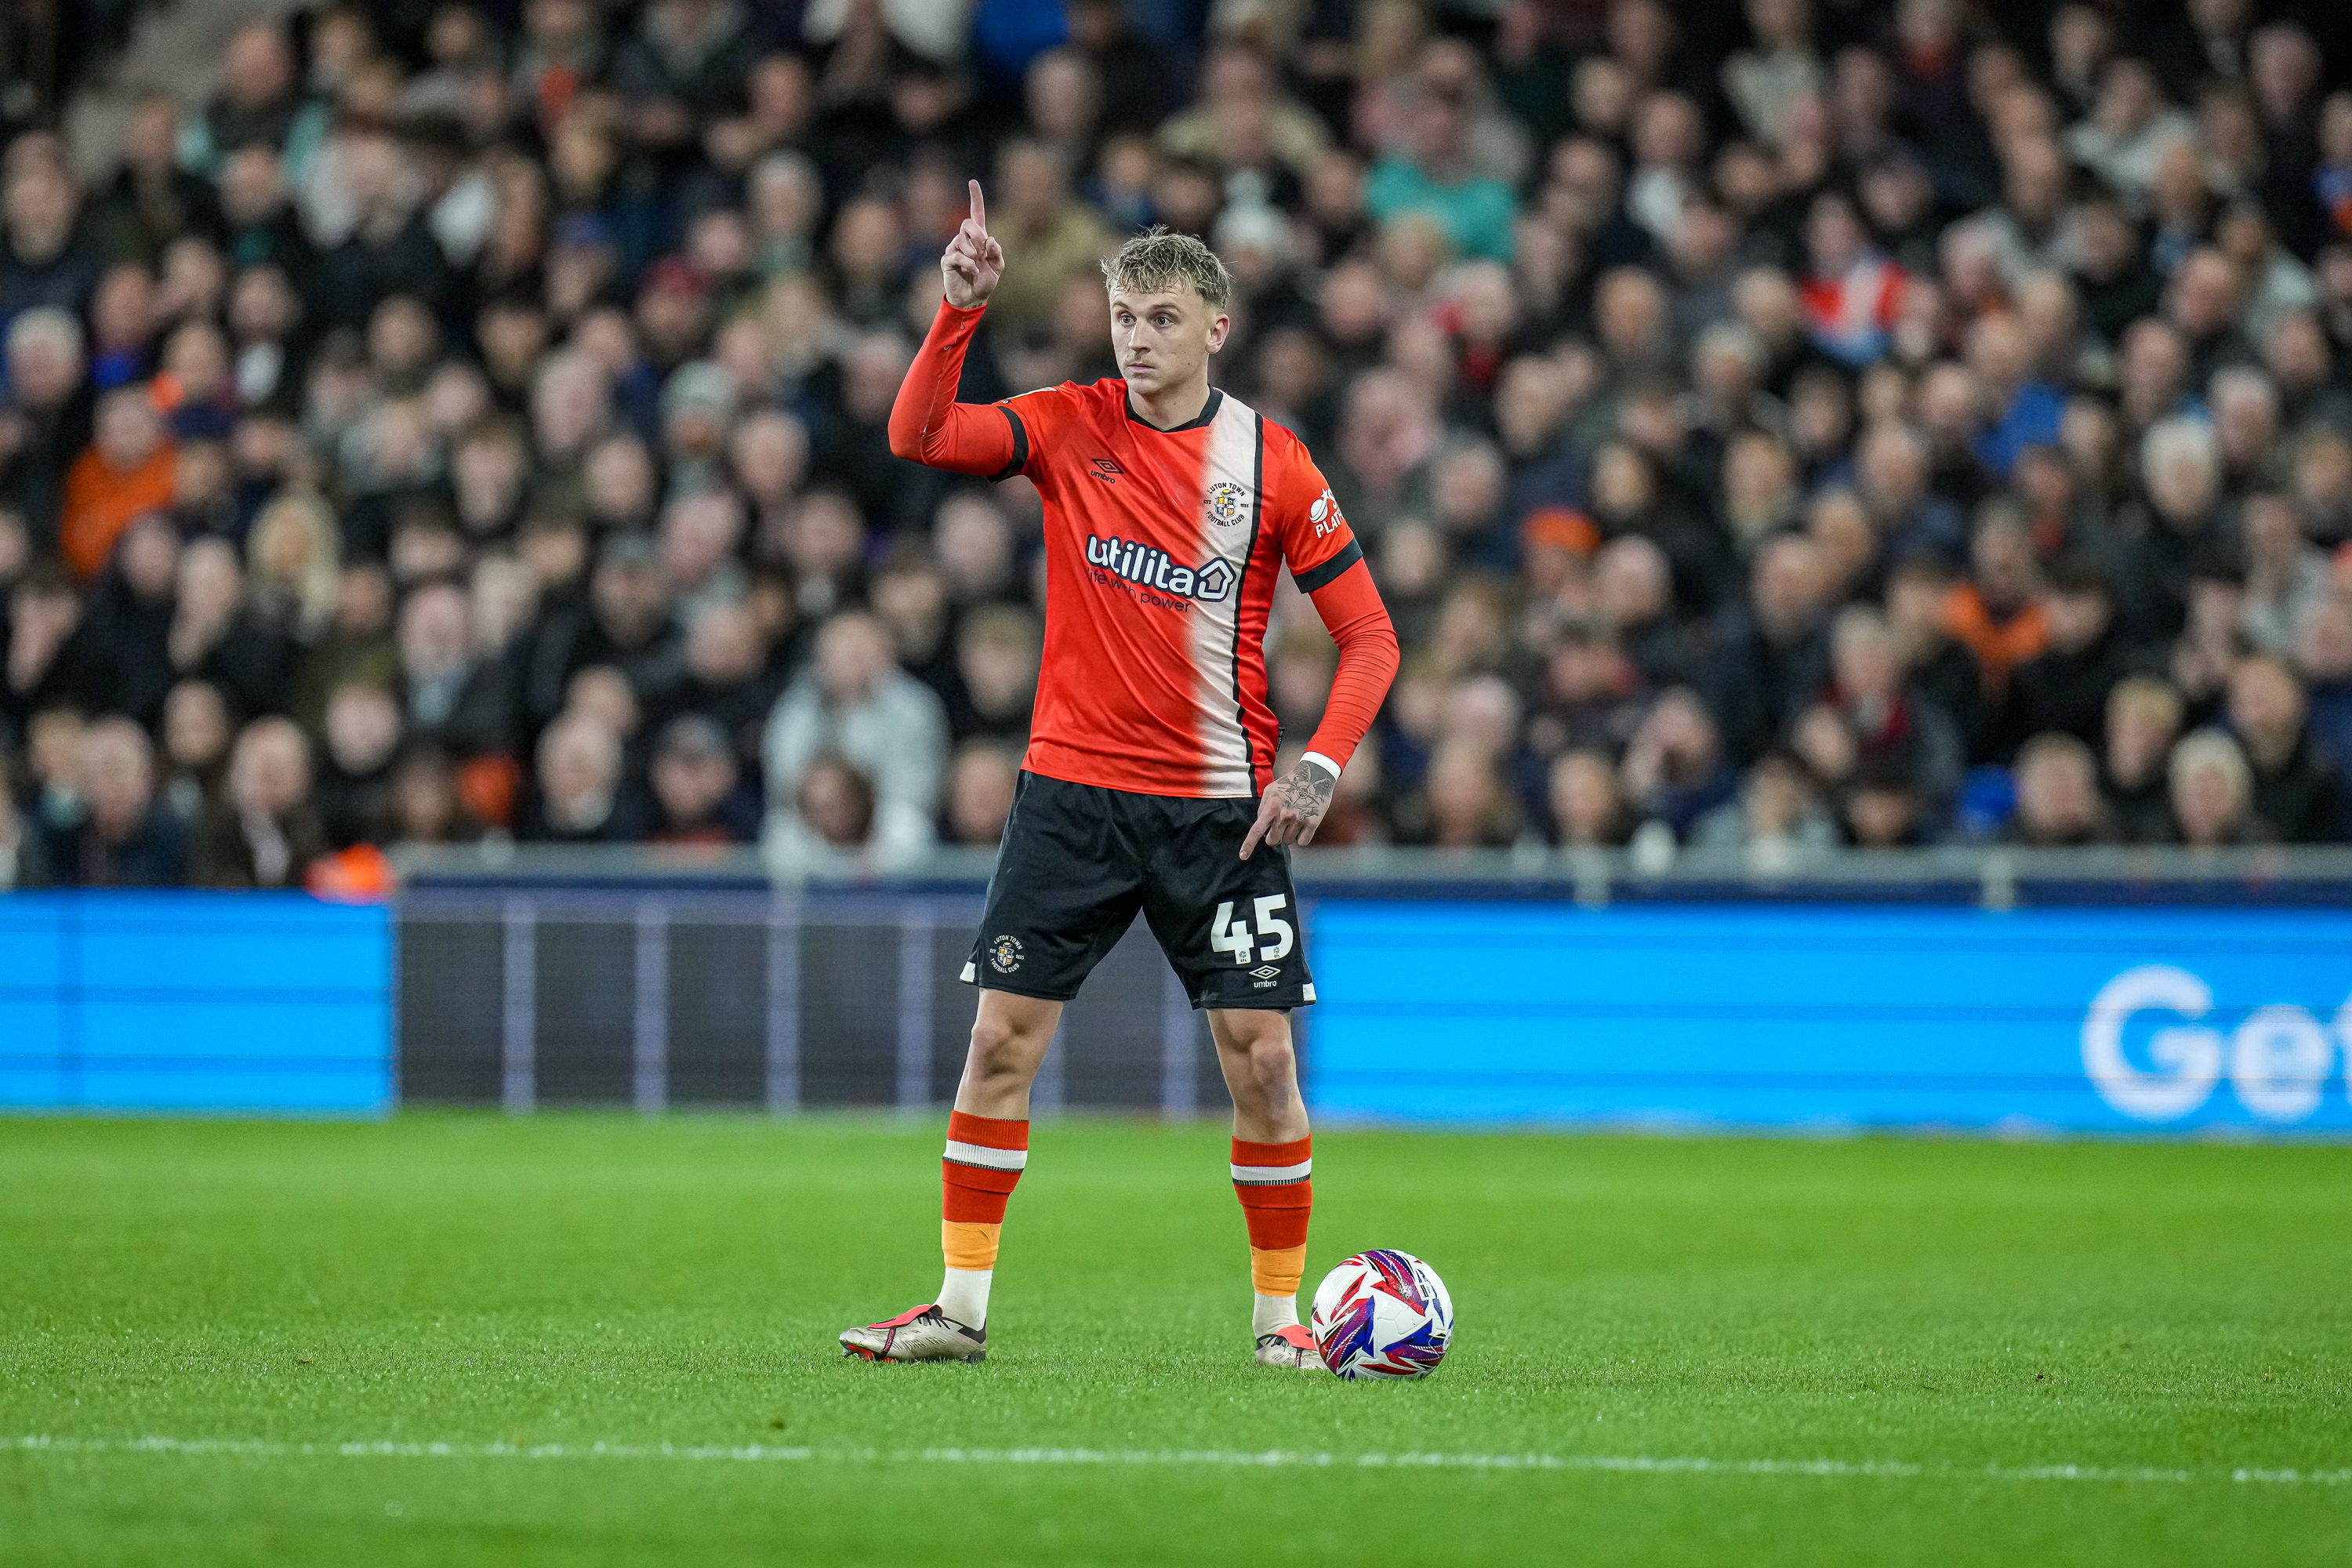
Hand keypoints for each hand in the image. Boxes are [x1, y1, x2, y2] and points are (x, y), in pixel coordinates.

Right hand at [941, 180, 1004, 309]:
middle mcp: (964, 240)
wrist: (973, 299)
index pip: (976, 214)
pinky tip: (971, 270)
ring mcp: (954, 249)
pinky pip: (957, 255)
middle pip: (966, 223)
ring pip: (961, 240)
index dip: (975, 198)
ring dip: (973, 254)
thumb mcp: (998, 267)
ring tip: (975, 266)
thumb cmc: (985, 281)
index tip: (972, 182)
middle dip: (976, 234)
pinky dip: (968, 263)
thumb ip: (996, 252)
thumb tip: (990, 239)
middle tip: (982, 250)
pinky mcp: (947, 260)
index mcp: (979, 239)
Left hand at [1241, 757, 1337, 858]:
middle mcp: (1285, 815)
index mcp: (1272, 806)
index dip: (1249, 845)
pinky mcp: (1313, 823)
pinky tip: (1303, 825)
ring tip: (1294, 820)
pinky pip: (1302, 842)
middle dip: (1274, 836)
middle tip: (1281, 824)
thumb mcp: (1271, 790)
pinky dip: (1302, 837)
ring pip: (1288, 841)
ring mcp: (1299, 820)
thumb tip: (1261, 826)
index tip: (1243, 856)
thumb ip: (1263, 808)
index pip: (1257, 830)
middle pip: (1273, 840)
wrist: (1315, 775)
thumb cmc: (1290, 782)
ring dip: (1289, 835)